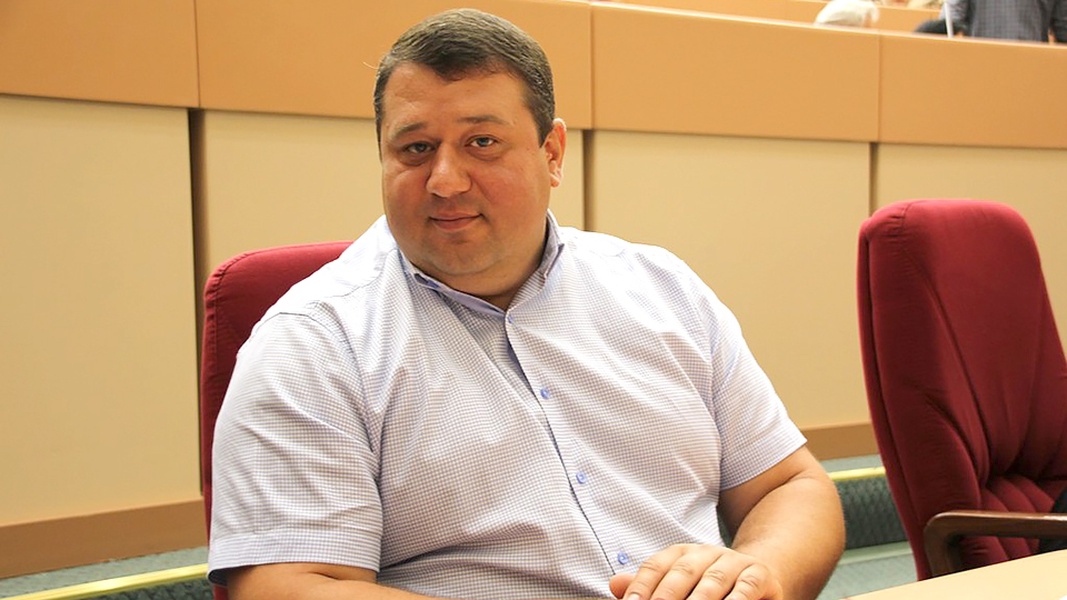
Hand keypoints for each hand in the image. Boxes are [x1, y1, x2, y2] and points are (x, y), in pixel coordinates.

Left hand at [608, 544, 783, 599]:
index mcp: (682, 554)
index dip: (642, 586)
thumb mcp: (681, 585)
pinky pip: (746, 588)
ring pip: (713, 581)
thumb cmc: (710, 587)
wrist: (761, 575)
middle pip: (682, 572)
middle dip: (666, 596)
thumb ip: (650, 586)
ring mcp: (734, 562)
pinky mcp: (759, 575)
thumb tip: (615, 585)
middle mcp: (706, 553)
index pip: (656, 566)